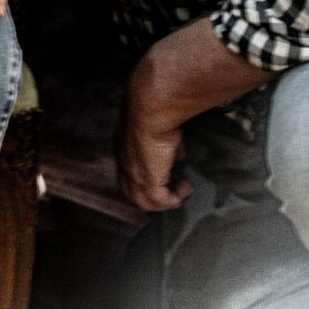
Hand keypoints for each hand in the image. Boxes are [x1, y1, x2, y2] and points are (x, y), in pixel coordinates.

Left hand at [115, 61, 191, 212]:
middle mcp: (124, 163)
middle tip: (165, 196)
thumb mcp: (160, 126)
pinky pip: (160, 201)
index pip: (127, 170)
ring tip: (176, 197)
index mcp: (123, 147)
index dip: (141, 178)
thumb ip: (168, 144)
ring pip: (141, 201)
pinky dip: (174, 199)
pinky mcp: (148, 181)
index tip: (159, 177)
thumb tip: (178, 156)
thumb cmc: (153, 105)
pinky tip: (185, 189)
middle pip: (129, 192)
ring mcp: (134, 174)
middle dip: (146, 198)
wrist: (150, 104)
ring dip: (159, 203)